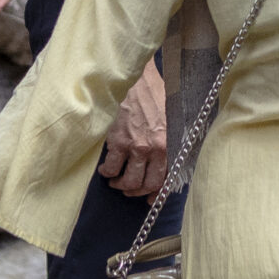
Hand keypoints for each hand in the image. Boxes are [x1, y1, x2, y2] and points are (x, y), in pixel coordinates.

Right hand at [97, 61, 170, 199]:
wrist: (136, 79)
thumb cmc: (155, 94)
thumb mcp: (172, 118)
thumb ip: (171, 140)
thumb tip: (166, 162)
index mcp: (171, 144)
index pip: (167, 178)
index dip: (157, 194)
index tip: (149, 199)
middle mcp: (156, 149)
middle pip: (147, 184)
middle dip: (136, 190)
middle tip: (129, 188)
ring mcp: (137, 147)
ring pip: (129, 181)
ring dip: (121, 185)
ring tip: (116, 180)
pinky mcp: (119, 142)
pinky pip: (111, 168)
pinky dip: (107, 172)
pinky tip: (105, 169)